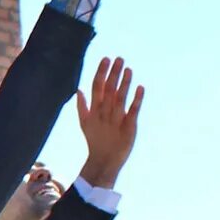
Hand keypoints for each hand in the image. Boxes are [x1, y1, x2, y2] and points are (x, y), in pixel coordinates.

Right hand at [75, 56, 142, 188]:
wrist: (104, 161)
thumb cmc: (95, 141)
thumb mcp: (84, 123)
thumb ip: (81, 106)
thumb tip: (78, 90)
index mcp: (94, 111)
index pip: (97, 87)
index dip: (101, 72)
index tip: (106, 59)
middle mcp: (104, 113)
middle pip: (108, 90)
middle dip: (113, 74)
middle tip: (119, 59)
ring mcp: (116, 120)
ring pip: (120, 98)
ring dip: (124, 83)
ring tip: (129, 69)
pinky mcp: (128, 127)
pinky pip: (133, 111)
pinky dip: (136, 100)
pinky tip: (140, 88)